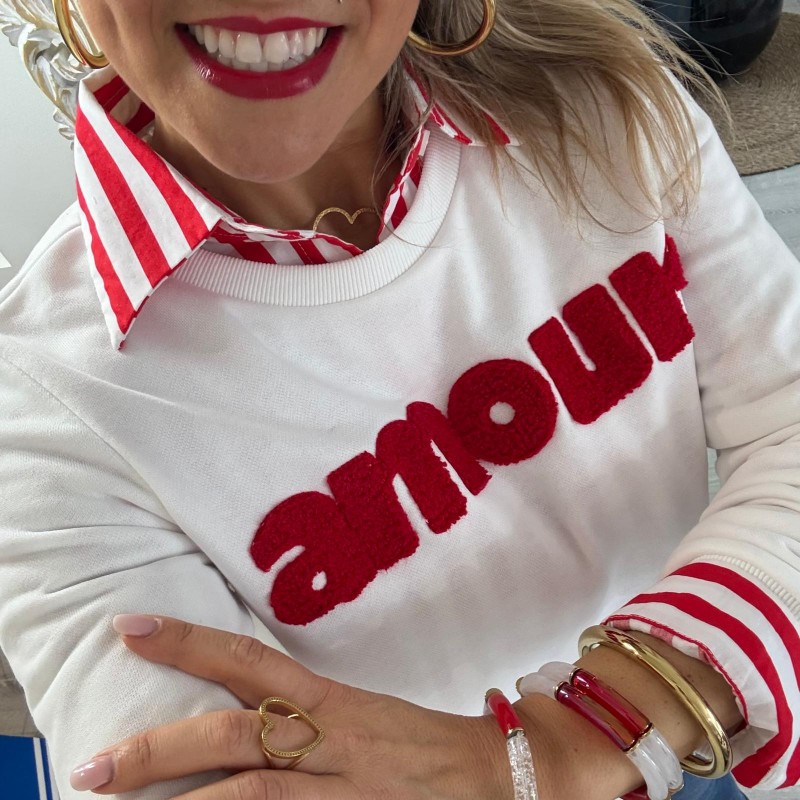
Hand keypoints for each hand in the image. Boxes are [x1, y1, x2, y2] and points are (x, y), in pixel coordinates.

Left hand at [70, 615, 511, 798]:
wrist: (497, 778)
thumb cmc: (423, 745)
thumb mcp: (362, 715)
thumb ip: (304, 713)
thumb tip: (241, 712)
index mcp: (332, 702)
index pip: (249, 663)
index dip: (189, 642)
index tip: (132, 628)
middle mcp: (330, 743)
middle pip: (233, 739)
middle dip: (156, 751)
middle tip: (90, 767)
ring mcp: (340, 793)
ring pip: (247, 798)